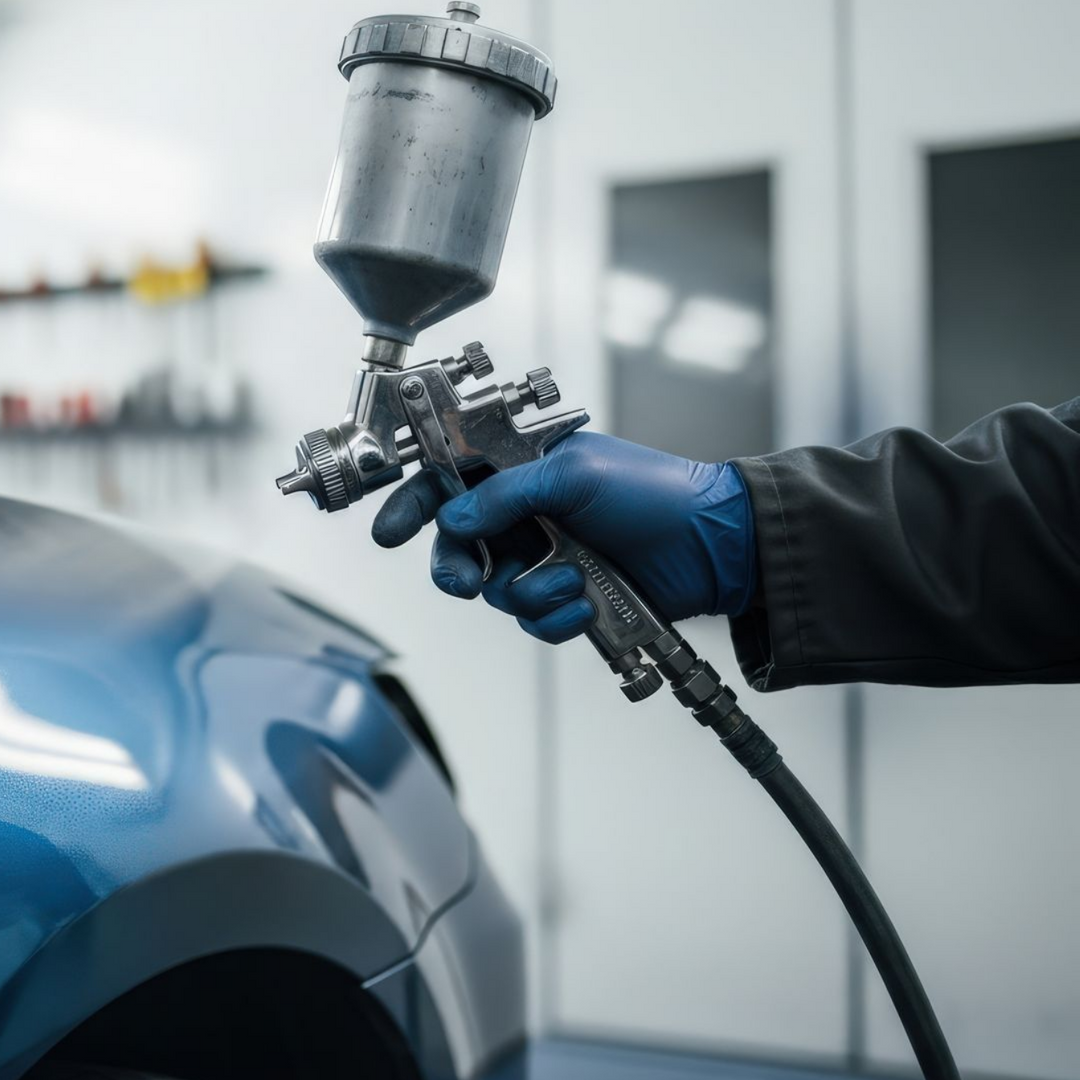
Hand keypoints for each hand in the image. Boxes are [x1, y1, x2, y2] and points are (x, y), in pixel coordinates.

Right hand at [370, 432, 756, 643]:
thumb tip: (453, 520)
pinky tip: (584, 604)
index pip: (449, 480)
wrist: (714, 547)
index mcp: (521, 469)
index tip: (390, 531)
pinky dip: (554, 617)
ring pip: (495, 590)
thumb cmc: (656, 493)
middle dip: (456, 568)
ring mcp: (545, 556)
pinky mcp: (566, 596)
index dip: (413, 504)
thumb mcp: (574, 476)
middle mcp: (525, 513)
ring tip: (569, 580)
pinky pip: (532, 620)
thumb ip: (504, 496)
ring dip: (529, 591)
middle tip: (465, 582)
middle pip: (457, 546)